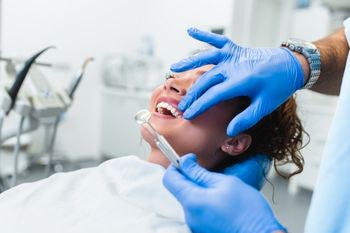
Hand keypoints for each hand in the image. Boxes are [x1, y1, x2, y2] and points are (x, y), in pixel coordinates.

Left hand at [163, 154, 285, 232]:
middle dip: (191, 178)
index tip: (189, 161)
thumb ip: (200, 173)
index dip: (177, 166)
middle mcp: (189, 216)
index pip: (169, 178)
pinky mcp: (202, 230)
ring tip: (221, 193)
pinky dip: (206, 204)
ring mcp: (195, 225)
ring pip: (190, 200)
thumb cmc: (248, 213)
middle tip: (211, 175)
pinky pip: (199, 211)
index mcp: (192, 201)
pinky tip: (223, 204)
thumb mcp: (225, 183)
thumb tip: (185, 162)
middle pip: (180, 190)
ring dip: (201, 192)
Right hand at [171, 28, 303, 135]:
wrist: (291, 65)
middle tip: (181, 106)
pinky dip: (205, 35)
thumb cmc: (279, 86)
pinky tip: (191, 31)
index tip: (188, 114)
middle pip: (206, 80)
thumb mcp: (265, 105)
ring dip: (190, 62)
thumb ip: (247, 118)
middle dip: (192, 94)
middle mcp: (234, 66)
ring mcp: (234, 56)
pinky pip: (218, 41)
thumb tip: (229, 131)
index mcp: (241, 81)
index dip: (199, 105)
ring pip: (207, 58)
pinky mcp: (235, 49)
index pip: (214, 95)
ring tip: (173, 68)